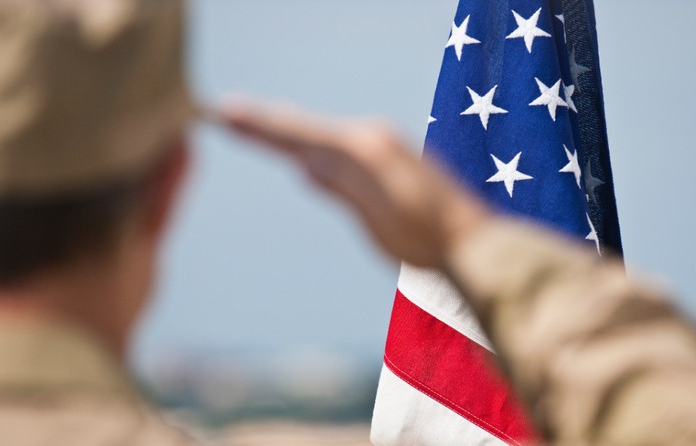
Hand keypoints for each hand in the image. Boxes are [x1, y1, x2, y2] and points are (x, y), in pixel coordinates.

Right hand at [216, 100, 491, 268]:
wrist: (472, 240)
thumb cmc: (427, 239)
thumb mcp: (381, 221)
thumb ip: (343, 190)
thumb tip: (304, 166)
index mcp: (366, 152)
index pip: (301, 136)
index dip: (262, 128)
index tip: (226, 115)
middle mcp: (372, 139)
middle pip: (306, 129)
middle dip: (265, 122)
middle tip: (224, 111)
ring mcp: (381, 145)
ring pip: (320, 134)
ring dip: (284, 129)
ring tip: (248, 120)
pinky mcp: (387, 158)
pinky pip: (336, 145)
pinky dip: (310, 141)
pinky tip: (300, 146)